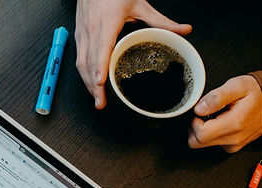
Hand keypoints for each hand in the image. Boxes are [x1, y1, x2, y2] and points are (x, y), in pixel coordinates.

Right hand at [76, 0, 191, 109]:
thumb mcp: (140, 4)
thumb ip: (161, 21)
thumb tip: (183, 31)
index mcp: (107, 22)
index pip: (102, 48)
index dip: (100, 66)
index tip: (101, 82)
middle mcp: (92, 29)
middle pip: (89, 62)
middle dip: (94, 85)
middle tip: (101, 103)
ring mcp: (83, 33)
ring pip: (81, 63)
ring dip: (87, 83)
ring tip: (96, 99)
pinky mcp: (79, 36)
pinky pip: (79, 58)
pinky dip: (84, 74)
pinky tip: (91, 84)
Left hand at [188, 75, 261, 152]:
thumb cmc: (257, 93)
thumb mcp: (237, 86)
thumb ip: (216, 97)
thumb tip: (199, 109)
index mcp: (233, 125)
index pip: (200, 135)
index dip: (194, 121)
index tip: (201, 111)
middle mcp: (233, 139)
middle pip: (198, 143)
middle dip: (196, 127)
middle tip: (206, 112)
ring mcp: (233, 145)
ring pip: (204, 144)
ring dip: (204, 130)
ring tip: (217, 115)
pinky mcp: (233, 147)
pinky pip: (213, 144)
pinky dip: (212, 133)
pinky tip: (222, 121)